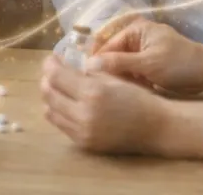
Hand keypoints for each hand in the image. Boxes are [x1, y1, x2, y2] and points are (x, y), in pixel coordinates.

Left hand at [41, 55, 200, 156]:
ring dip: (51, 97)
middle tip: (53, 72)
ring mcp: (82, 131)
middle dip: (47, 79)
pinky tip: (67, 105)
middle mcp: (83, 113)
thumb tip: (66, 63)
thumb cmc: (137, 97)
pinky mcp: (84, 143)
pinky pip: (61, 125)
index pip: (56, 75)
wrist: (155, 126)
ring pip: (51, 111)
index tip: (52, 58)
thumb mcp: (113, 77)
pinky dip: (59, 113)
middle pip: (49, 93)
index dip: (50, 64)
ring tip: (58, 88)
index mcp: (92, 91)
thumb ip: (88, 72)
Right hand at [89, 18, 202, 93]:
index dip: (97, 63)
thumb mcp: (147, 64)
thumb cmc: (179, 64)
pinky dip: (132, 82)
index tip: (88, 82)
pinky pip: (133, 72)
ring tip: (121, 93)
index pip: (106, 46)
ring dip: (122, 80)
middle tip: (106, 91)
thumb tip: (89, 64)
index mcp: (135, 30)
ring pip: (122, 67)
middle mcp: (137, 37)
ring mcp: (144, 51)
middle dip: (110, 73)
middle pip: (112, 55)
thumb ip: (118, 63)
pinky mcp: (150, 64)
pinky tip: (134, 93)